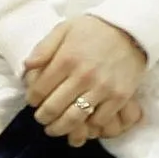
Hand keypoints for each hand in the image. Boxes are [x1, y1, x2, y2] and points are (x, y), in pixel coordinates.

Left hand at [24, 17, 149, 146]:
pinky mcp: (120, 96)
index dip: (32, 99)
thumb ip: (43, 48)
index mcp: (66, 59)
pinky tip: (82, 124)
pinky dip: (87, 127)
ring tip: (56, 128)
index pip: (39, 90)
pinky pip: (99, 121)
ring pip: (74, 119)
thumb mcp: (64, 29)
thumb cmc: (94, 29)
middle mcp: (83, 75)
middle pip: (53, 108)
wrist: (131, 29)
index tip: (34, 101)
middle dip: (43, 117)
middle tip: (42, 118)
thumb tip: (27, 67)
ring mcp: (103, 88)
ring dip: (60, 128)